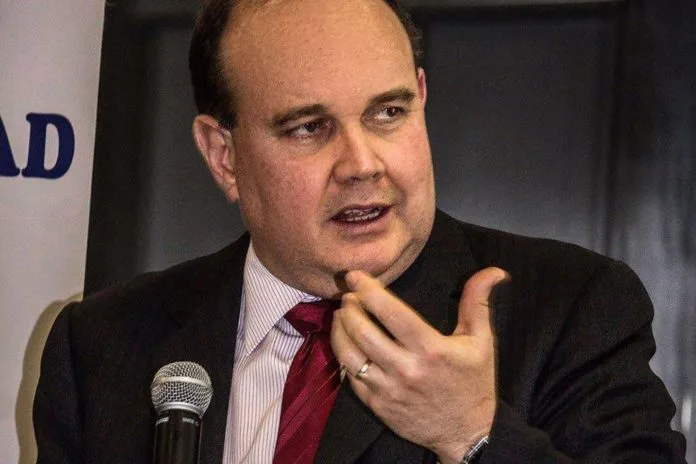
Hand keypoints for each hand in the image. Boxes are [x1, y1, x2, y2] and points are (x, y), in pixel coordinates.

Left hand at [331, 267, 507, 463]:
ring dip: (340, 331)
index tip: (355, 277)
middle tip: (348, 296)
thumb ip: (478, 302)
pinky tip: (347, 345)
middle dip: (350, 308)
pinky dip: (344, 357)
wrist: (468, 433)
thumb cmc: (474, 382)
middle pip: (363, 332)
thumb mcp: (482, 341)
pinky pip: (351, 378)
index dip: (368, 290)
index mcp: (430, 349)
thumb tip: (494, 271)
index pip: (391, 313)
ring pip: (350, 355)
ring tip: (341, 316)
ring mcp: (388, 389)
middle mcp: (406, 369)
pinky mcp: (377, 406)